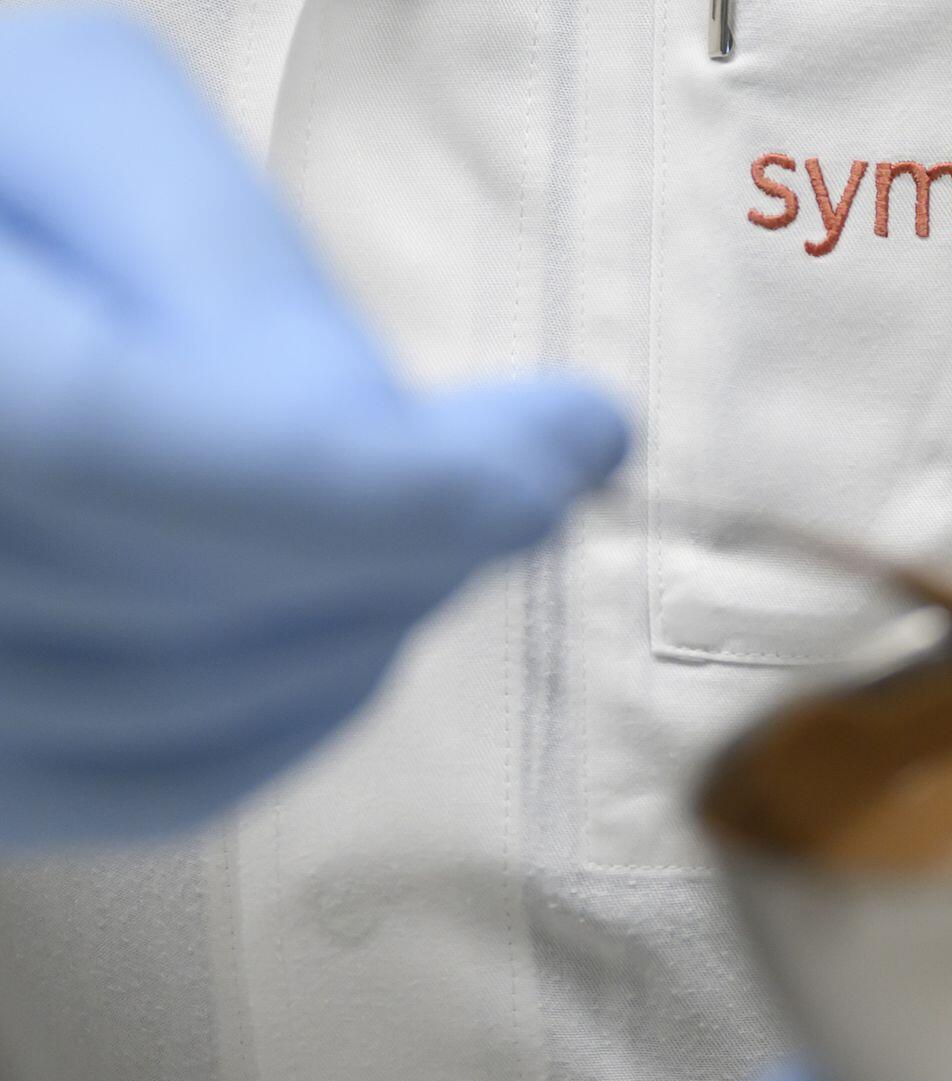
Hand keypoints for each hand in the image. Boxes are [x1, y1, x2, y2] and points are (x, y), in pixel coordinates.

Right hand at [0, 11, 627, 847]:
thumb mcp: (66, 117)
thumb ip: (225, 271)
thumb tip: (396, 438)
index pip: (140, 457)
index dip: (395, 479)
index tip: (579, 437)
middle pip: (194, 605)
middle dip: (414, 538)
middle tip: (541, 454)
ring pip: (193, 721)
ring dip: (372, 621)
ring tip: (451, 514)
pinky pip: (148, 786)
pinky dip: (295, 710)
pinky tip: (364, 612)